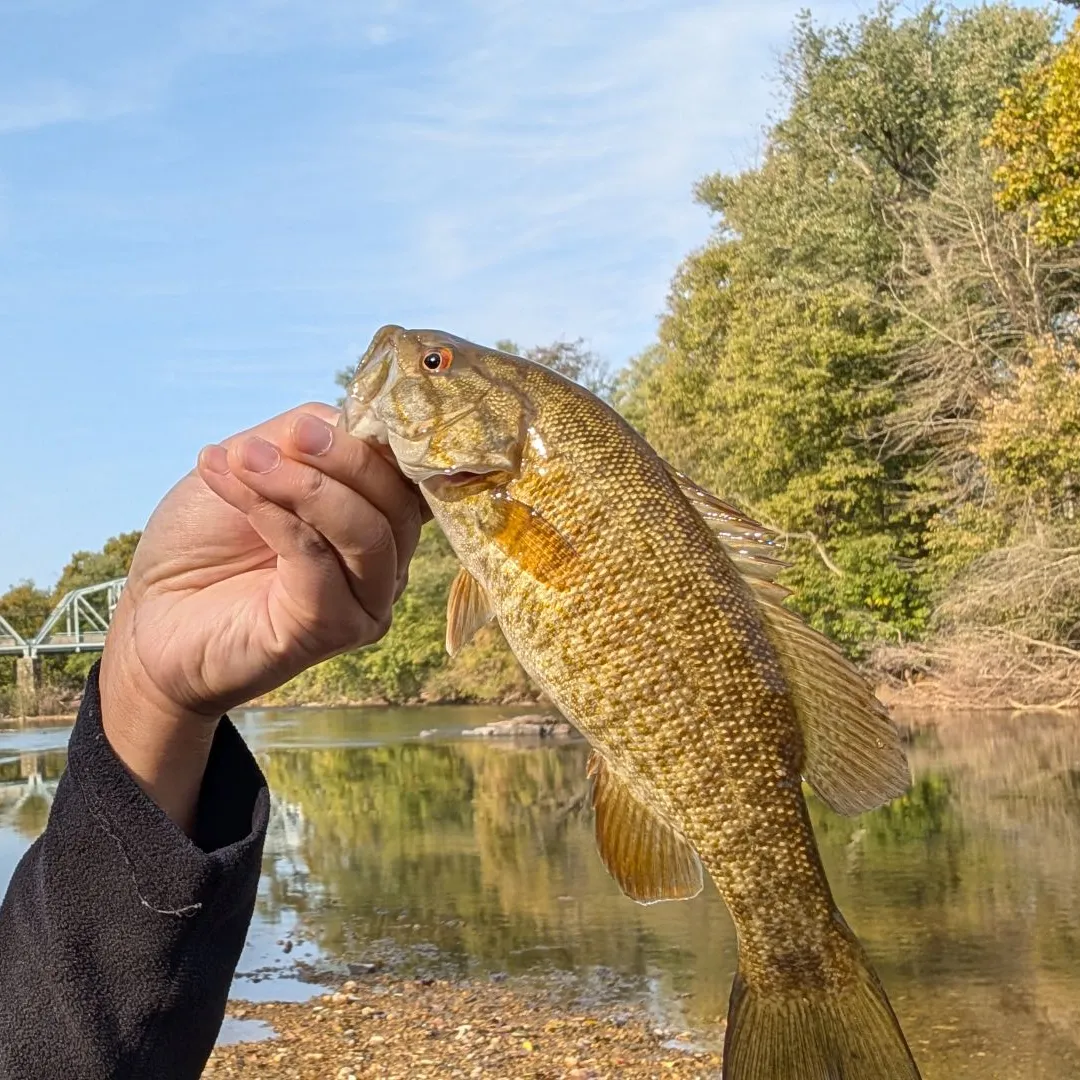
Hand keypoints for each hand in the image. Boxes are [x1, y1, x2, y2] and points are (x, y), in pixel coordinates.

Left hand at [99, 403, 424, 830]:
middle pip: (397, 503)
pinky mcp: (330, 631)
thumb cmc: (204, 540)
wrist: (154, 614)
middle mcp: (386, 565)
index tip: (315, 418)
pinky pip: (320, 564)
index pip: (408, 476)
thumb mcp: (254, 462)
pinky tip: (238, 494)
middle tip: (291, 435)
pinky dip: (279, 519)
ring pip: (368, 534)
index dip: (376, 441)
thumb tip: (345, 419)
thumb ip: (304, 438)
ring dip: (307, 487)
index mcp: (379, 521)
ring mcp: (364, 604)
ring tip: (245, 460)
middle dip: (343, 458)